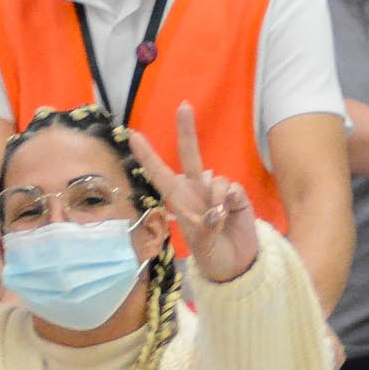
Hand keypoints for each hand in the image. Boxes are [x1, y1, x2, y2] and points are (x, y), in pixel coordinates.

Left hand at [130, 102, 257, 283]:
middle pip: (189, 155)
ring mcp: (216, 191)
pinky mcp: (236, 195)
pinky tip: (231, 214)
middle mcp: (195, 190)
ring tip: (219, 221)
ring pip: (215, 178)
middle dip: (186, 130)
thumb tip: (216, 210)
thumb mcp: (202, 246)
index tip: (132, 135)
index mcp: (178, 200)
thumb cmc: (211, 255)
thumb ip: (206, 227)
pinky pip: (232, 188)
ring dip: (216, 198)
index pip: (159, 174)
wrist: (236, 265)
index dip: (147, 156)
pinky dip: (231, 201)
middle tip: (184, 105)